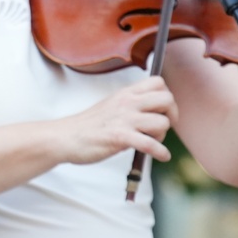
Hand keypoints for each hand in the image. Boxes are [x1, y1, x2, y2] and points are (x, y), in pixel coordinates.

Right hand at [59, 75, 175, 165]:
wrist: (66, 137)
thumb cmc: (89, 125)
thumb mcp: (112, 105)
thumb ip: (132, 104)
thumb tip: (154, 112)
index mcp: (125, 93)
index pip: (158, 82)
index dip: (166, 96)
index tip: (162, 110)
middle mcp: (127, 103)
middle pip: (167, 99)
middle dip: (171, 114)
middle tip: (163, 126)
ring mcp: (124, 120)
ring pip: (162, 122)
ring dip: (162, 135)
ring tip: (152, 141)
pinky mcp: (120, 138)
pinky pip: (150, 144)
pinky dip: (160, 153)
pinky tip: (161, 156)